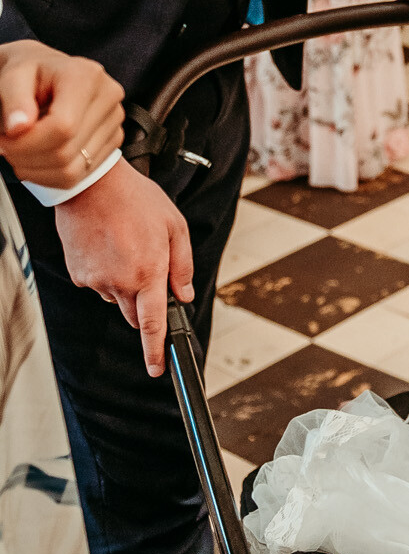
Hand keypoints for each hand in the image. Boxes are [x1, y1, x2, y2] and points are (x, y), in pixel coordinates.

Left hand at [0, 41, 123, 186]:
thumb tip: (18, 127)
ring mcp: (114, 121)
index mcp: (86, 76)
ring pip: (71, 171)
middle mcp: (108, 97)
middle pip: (65, 152)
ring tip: (20, 151)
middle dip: (27, 157)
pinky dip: (49, 175)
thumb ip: (13, 99)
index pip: (63, 127)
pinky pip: (77, 176)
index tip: (4, 140)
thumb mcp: (13, 76)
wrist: (47, 74)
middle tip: (6, 146)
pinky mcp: (113, 140)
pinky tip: (37, 157)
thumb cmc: (30, 74)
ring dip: (36, 170)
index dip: (27, 143)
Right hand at [55, 158, 194, 376]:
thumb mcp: (175, 227)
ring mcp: (95, 281)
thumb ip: (182, 265)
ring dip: (125, 283)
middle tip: (147, 266)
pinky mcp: (78, 274)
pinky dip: (106, 272)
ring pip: (116, 297)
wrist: (91, 185)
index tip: (158, 368)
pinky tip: (108, 246)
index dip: (156, 351)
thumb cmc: (135, 200)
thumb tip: (185, 293)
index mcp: (147, 274)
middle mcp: (119, 283)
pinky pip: (97, 283)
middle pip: (134, 314)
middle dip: (145, 302)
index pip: (153, 324)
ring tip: (126, 246)